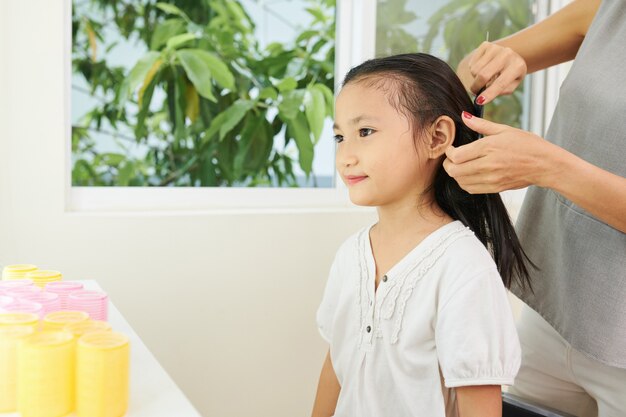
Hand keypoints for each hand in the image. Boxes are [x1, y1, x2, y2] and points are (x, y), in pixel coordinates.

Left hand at [443, 112, 560, 193]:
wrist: (545, 165)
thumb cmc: (527, 145)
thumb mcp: (505, 130)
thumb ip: (481, 125)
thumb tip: (464, 116)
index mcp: (489, 147)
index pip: (457, 155)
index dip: (449, 152)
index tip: (451, 148)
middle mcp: (488, 165)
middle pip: (454, 171)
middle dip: (448, 164)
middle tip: (451, 158)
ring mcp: (491, 178)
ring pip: (460, 181)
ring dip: (456, 174)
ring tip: (460, 166)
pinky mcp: (495, 188)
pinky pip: (471, 189)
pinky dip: (464, 183)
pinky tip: (469, 174)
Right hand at [457, 42, 526, 104]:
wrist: (510, 57)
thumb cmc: (510, 75)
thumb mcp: (511, 85)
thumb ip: (500, 91)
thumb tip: (483, 95)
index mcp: (517, 66)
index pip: (500, 83)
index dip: (489, 93)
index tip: (479, 101)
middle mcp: (507, 54)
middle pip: (483, 75)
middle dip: (476, 86)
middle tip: (476, 92)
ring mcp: (496, 48)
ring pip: (475, 70)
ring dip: (476, 78)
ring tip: (484, 77)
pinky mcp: (486, 45)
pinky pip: (472, 63)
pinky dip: (474, 69)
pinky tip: (483, 68)